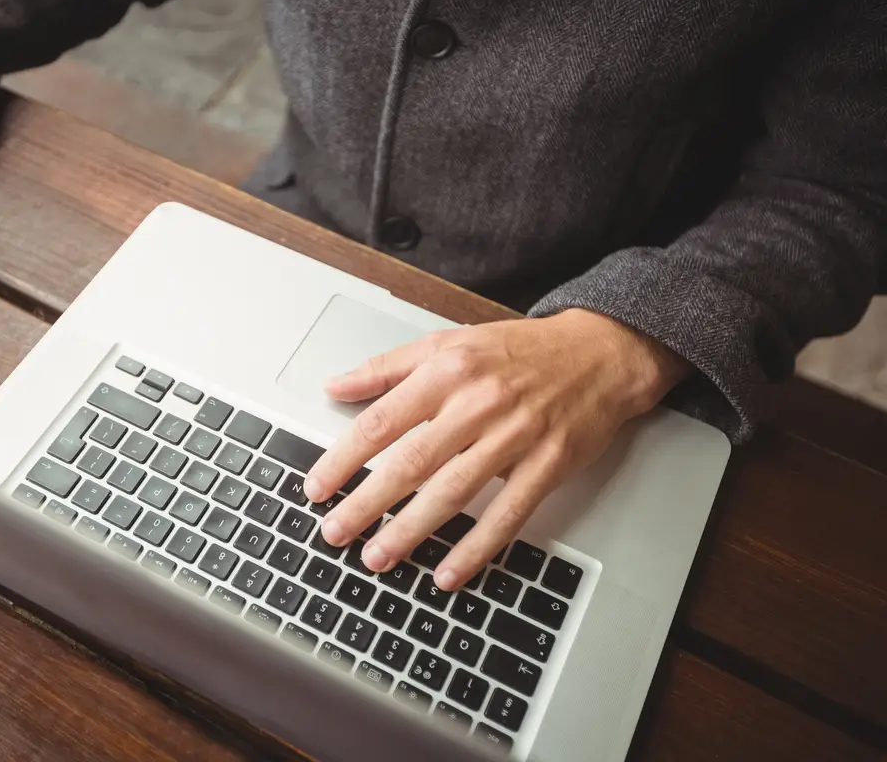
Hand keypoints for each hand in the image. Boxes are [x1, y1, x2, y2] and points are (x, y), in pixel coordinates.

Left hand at [304, 308, 691, 589]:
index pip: (382, 420)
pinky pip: (507, 514)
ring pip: (454, 492)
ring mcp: (515, 436)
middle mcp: (478, 403)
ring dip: (411, 530)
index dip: (344, 458)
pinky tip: (448, 573)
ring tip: (377, 556)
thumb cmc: (518, 350)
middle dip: (367, 502)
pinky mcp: (548, 464)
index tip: (317, 486)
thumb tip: (334, 386)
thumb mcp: (447, 342)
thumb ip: (387, 367)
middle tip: (334, 532)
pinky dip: (477, 548)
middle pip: (411, 461)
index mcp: (447, 371)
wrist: (599, 352)